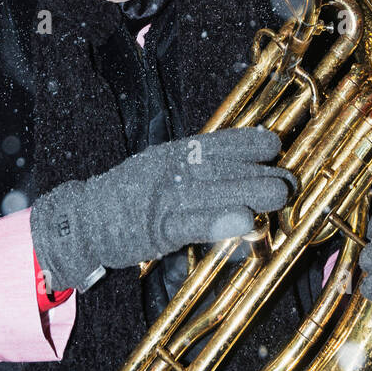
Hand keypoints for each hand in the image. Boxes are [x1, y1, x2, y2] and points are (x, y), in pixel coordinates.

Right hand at [30, 127, 294, 291]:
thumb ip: (193, 172)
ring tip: (279, 194)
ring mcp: (163, 198)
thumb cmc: (126, 198)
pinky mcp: (155, 228)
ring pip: (211, 192)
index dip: (246, 142)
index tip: (274, 143)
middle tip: (289, 180)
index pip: (214, 143)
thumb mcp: (159, 173)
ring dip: (248, 192)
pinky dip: (218, 222)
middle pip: (220, 168)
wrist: (82, 220)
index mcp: (172, 155)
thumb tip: (235, 173)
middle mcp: (170, 170)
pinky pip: (191, 224)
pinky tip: (243, 222)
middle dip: (258, 173)